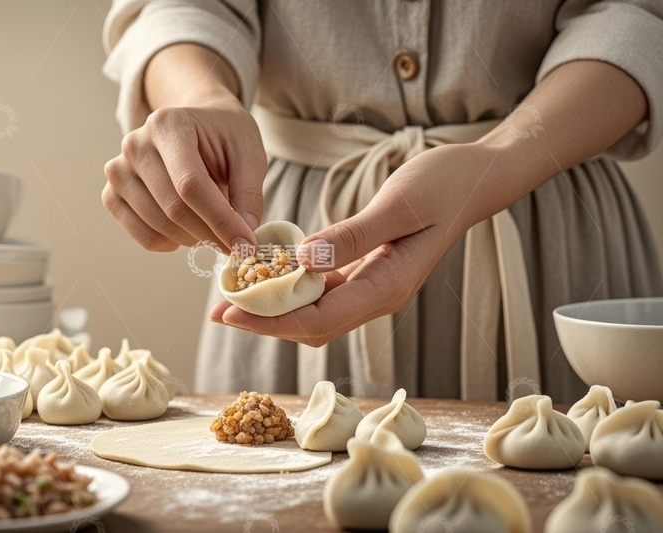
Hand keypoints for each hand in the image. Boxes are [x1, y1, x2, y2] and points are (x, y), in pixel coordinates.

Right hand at [102, 93, 266, 252]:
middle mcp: (135, 144)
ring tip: (213, 225)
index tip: (246, 245)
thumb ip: (248, 194)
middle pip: (174, 209)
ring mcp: (118, 171)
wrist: (195, 125)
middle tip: (236, 243)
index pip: (190, 185)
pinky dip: (170, 243)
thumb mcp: (249, 153)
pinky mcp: (112, 194)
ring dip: (194, 239)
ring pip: (159, 226)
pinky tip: (188, 230)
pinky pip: (142, 235)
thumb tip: (243, 239)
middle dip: (211, 234)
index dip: (221, 220)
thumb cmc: (223, 136)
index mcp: (168, 125)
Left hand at [209, 142, 498, 345]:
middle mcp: (378, 295)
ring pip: (314, 311)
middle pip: (311, 324)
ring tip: (232, 297)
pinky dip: (292, 286)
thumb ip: (353, 235)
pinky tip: (267, 275)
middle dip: (264, 321)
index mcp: (387, 287)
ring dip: (273, 308)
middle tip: (219, 311)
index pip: (319, 319)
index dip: (272, 321)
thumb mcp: (399, 205)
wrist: (473, 179)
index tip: (231, 313)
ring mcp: (372, 286)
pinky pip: (322, 289)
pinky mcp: (366, 271)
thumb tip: (304, 260)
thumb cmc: (442, 186)